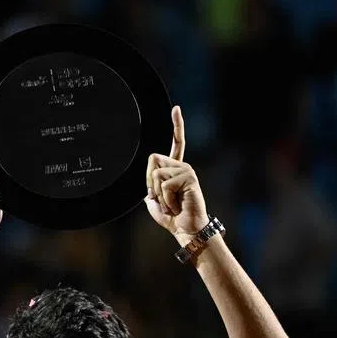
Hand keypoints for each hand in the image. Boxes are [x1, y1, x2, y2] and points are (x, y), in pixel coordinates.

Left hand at [145, 105, 208, 240]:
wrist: (186, 229)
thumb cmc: (171, 216)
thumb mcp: (154, 201)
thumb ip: (150, 188)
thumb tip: (147, 190)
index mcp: (174, 169)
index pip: (176, 143)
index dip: (177, 125)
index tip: (176, 108)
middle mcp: (182, 166)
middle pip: (152, 159)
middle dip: (149, 181)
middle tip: (162, 197)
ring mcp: (186, 170)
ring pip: (155, 174)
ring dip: (158, 193)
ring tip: (171, 203)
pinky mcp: (189, 177)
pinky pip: (163, 184)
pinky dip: (165, 198)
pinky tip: (176, 204)